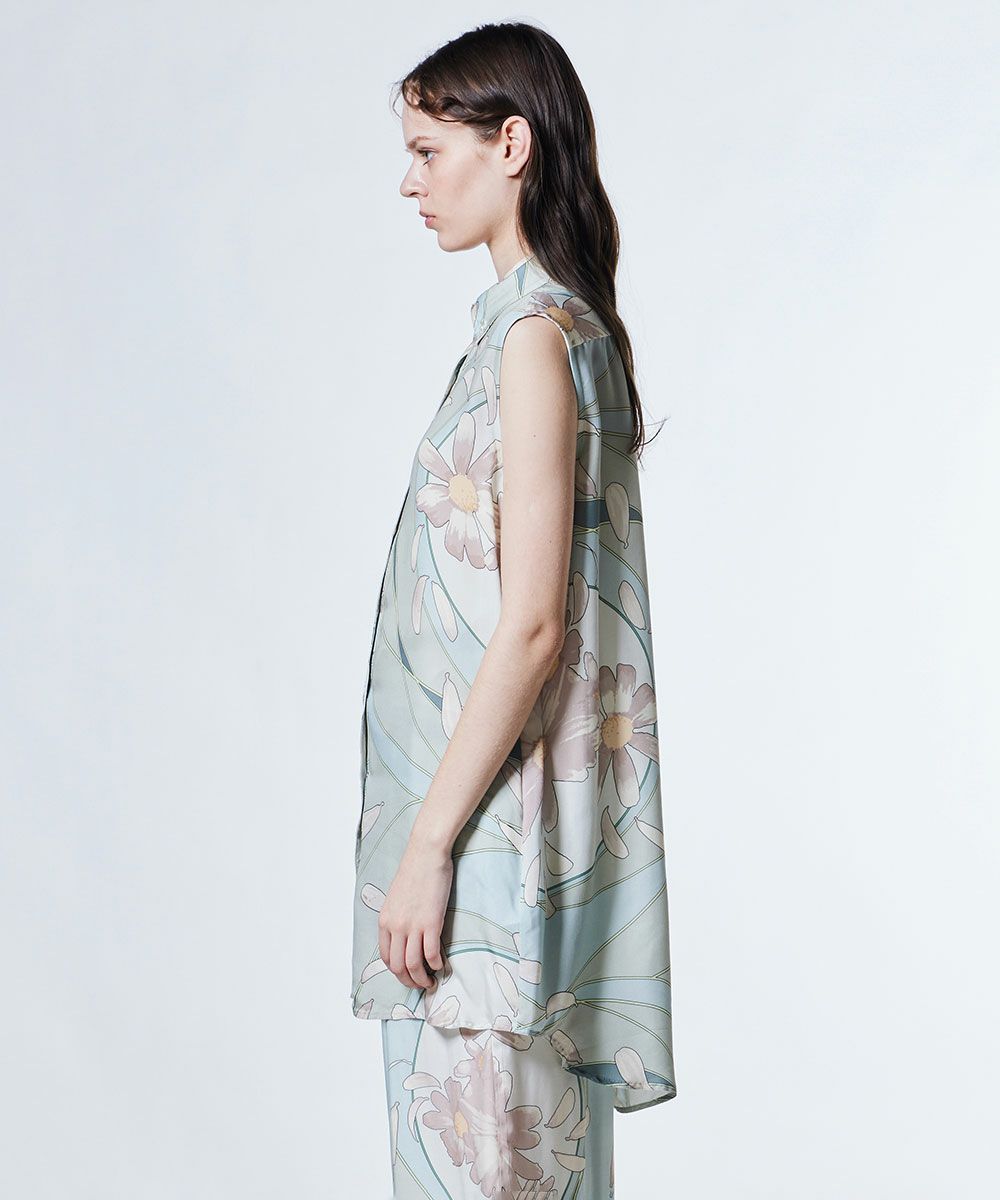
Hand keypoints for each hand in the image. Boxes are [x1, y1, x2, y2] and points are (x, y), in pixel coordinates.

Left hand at [377, 833, 452, 989]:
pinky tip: (441, 966)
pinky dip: (436, 965)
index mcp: (385, 921)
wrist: (426, 854)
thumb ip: (397, 918)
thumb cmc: (415, 872)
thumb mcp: (396, 898)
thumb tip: (405, 936)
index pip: (386, 957)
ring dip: (422, 979)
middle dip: (409, 981)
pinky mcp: (431, 923)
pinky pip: (431, 954)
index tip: (407, 975)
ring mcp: (413, 925)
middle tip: (421, 985)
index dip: (397, 972)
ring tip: (431, 982)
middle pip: (398, 966)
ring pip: (413, 965)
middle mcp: (395, 926)